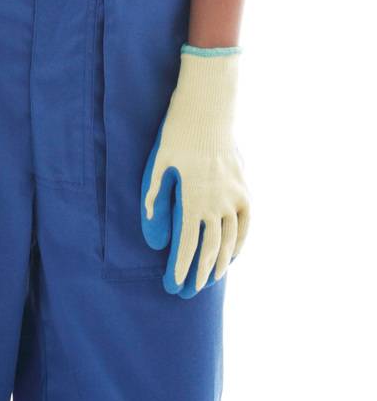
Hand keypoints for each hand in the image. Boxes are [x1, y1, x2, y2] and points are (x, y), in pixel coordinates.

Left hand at [140, 47, 250, 297]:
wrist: (209, 110)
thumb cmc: (177, 134)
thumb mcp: (157, 164)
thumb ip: (155, 199)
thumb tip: (153, 235)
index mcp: (193, 199)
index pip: (188, 245)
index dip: (181, 268)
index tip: (174, 284)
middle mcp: (217, 203)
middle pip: (211, 249)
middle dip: (200, 273)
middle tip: (190, 291)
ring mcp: (234, 196)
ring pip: (231, 240)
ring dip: (221, 262)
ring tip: (212, 279)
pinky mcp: (244, 188)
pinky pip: (246, 223)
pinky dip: (241, 242)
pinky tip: (234, 254)